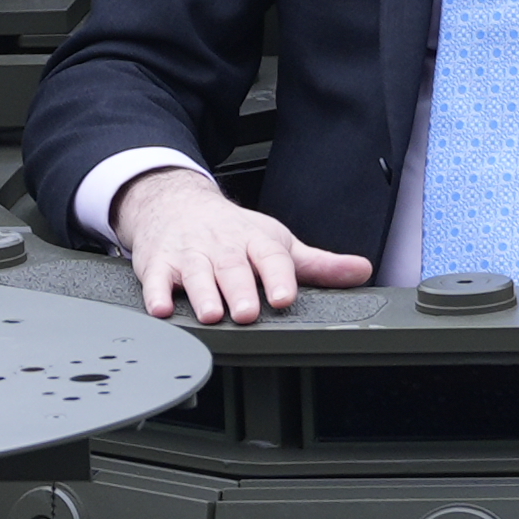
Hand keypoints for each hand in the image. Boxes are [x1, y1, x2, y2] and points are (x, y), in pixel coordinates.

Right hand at [112, 169, 372, 324]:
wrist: (175, 203)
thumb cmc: (233, 231)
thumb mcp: (277, 241)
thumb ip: (318, 264)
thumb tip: (362, 271)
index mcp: (256, 241)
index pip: (271, 256)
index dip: (279, 277)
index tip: (285, 297)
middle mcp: (223, 247)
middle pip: (232, 268)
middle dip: (239, 290)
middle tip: (248, 313)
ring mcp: (189, 255)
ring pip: (196, 274)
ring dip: (202, 294)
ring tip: (211, 314)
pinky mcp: (159, 264)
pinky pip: (156, 280)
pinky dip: (156, 293)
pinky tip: (162, 308)